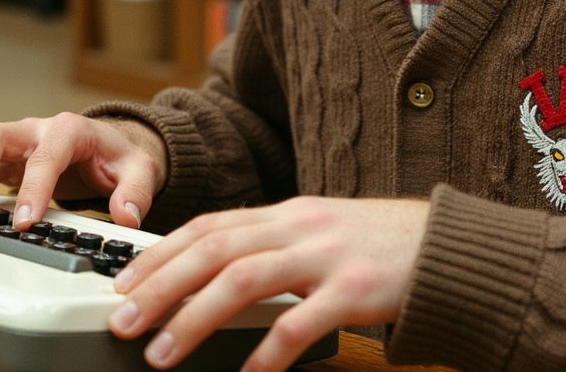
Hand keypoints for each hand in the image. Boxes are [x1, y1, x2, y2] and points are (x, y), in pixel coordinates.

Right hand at [0, 112, 167, 228]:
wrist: (110, 146)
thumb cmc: (119, 156)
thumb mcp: (139, 170)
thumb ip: (136, 191)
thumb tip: (126, 215)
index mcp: (70, 130)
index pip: (47, 154)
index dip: (34, 186)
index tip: (25, 221)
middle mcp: (36, 130)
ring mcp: (13, 141)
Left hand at [107, 195, 429, 371]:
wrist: (443, 245)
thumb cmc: (377, 243)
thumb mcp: (318, 229)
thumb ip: (272, 242)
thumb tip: (213, 268)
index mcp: (287, 212)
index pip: (211, 225)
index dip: (163, 252)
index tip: (125, 283)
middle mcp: (299, 227)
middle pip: (216, 248)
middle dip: (162, 285)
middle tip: (123, 321)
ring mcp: (327, 256)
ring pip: (245, 279)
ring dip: (195, 317)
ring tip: (162, 354)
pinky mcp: (355, 289)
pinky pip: (301, 322)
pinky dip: (266, 351)